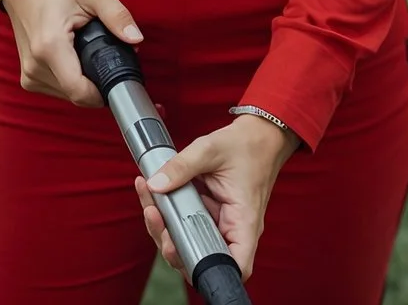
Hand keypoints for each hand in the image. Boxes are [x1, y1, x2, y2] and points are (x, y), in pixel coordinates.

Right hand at [0, 0, 140, 107]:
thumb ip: (117, 15)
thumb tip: (136, 38)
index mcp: (50, 46)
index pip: (80, 92)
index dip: (103, 93)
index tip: (118, 79)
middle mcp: (35, 65)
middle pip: (76, 95)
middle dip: (97, 82)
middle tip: (105, 55)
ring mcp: (29, 74)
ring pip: (68, 96)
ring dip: (84, 82)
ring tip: (87, 52)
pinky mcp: (28, 77)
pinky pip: (58, 90)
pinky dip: (71, 80)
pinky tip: (75, 58)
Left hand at [131, 114, 297, 279]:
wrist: (258, 135)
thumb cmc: (246, 145)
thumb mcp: (210, 149)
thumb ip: (181, 167)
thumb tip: (155, 185)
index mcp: (244, 220)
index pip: (235, 265)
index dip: (210, 272)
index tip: (182, 254)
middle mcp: (234, 229)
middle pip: (202, 258)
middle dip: (172, 246)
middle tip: (155, 218)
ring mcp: (220, 224)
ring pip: (189, 243)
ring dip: (164, 229)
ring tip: (149, 204)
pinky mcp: (209, 216)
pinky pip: (186, 225)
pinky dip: (167, 215)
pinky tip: (152, 194)